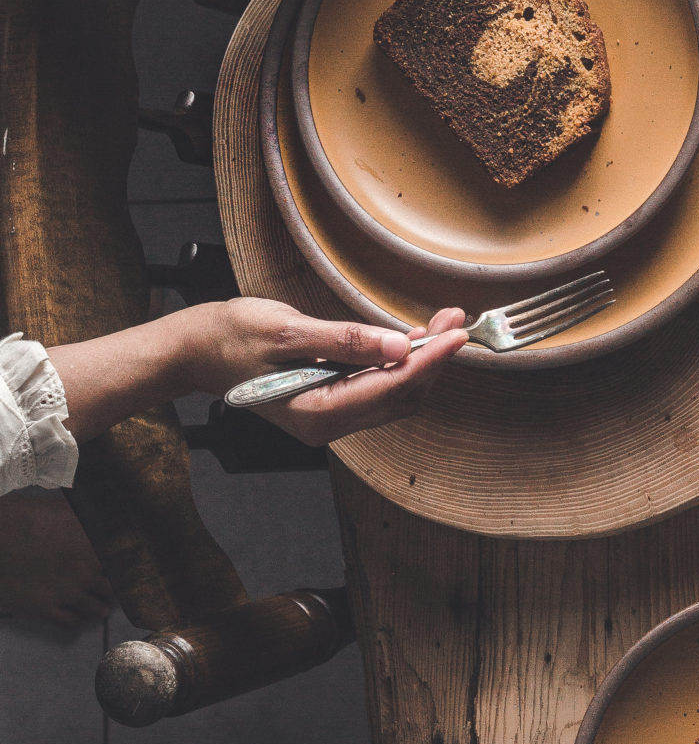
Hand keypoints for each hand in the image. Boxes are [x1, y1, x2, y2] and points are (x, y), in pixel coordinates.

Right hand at [196, 298, 469, 442]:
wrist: (196, 349)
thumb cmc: (232, 338)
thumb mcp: (289, 332)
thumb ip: (344, 341)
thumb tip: (397, 346)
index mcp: (317, 414)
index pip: (390, 388)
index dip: (430, 360)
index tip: (457, 334)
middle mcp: (327, 424)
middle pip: (400, 396)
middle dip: (433, 359)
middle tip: (457, 319)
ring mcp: (328, 416)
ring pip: (392, 394)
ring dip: (421, 361)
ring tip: (443, 322)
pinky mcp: (328, 402)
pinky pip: (375, 388)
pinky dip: (398, 364)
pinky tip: (412, 339)